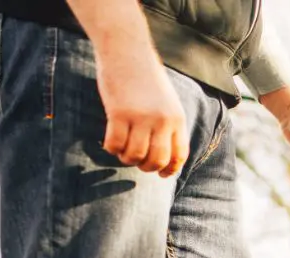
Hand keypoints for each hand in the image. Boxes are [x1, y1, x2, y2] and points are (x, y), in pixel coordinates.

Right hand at [95, 38, 188, 176]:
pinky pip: (114, 144)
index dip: (170, 170)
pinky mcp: (118, 113)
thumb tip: (161, 156)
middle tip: (135, 160)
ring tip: (122, 150)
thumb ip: (167, 125)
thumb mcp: (166, 101)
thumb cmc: (144, 76)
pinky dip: (110, 149)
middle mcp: (162, 120)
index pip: (179, 155)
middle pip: (157, 160)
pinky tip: (109, 142)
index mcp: (177, 118)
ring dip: (126, 158)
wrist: (127, 49)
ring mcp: (140, 117)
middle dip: (145, 167)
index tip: (161, 175)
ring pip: (135, 156)